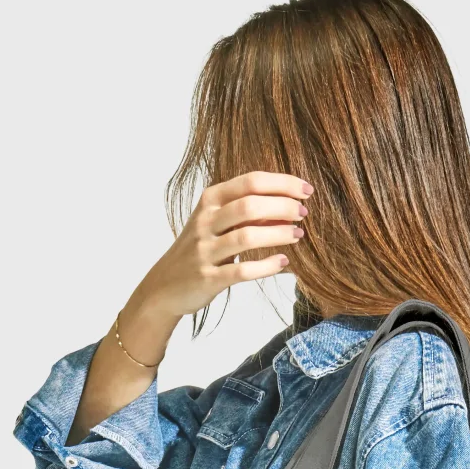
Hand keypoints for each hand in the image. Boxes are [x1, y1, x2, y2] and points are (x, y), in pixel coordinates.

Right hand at [114, 169, 311, 366]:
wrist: (164, 287)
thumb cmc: (199, 250)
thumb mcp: (216, 223)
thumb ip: (246, 212)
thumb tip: (287, 205)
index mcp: (209, 201)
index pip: (251, 181)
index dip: (283, 183)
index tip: (306, 190)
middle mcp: (205, 222)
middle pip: (250, 205)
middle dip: (283, 207)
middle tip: (303, 213)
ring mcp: (204, 251)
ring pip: (247, 236)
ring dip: (278, 234)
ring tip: (298, 235)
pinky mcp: (207, 278)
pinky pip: (242, 271)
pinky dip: (266, 266)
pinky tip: (282, 262)